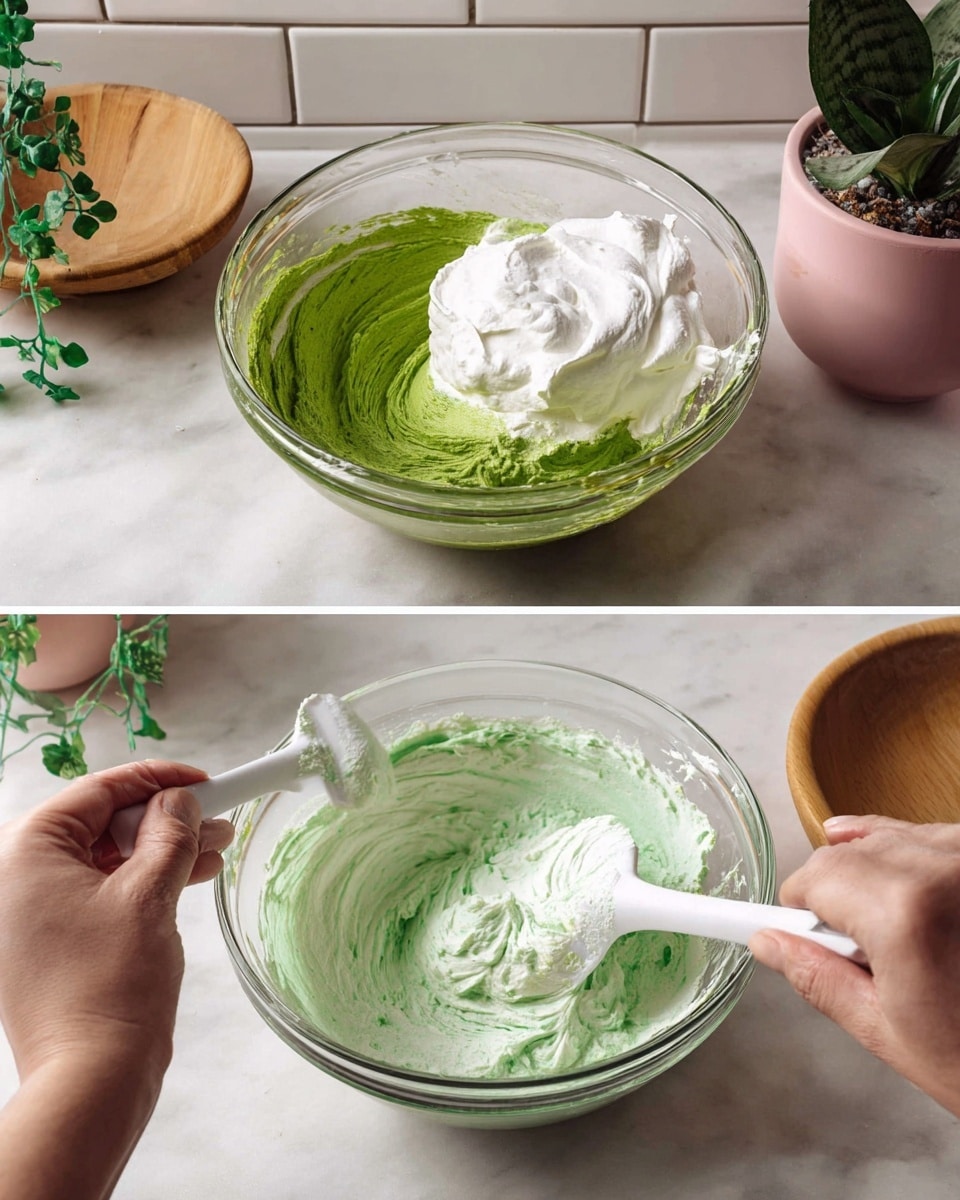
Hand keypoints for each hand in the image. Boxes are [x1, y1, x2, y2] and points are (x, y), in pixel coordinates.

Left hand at [0, 761, 233, 1084]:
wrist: (92, 1079)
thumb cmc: (110, 985)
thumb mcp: (149, 894)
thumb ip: (169, 834)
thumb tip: (180, 800)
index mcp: (24, 852)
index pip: (99, 791)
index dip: (158, 780)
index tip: (204, 781)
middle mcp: (15, 876)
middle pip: (102, 822)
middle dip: (166, 819)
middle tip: (218, 818)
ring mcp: (28, 911)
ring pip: (105, 857)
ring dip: (161, 850)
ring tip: (214, 850)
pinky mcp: (48, 940)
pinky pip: (98, 890)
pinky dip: (142, 881)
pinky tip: (188, 876)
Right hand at [750, 814, 959, 1116]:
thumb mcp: (892, 1034)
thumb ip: (819, 979)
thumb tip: (771, 946)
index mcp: (905, 912)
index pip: (813, 880)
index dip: (787, 905)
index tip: (762, 913)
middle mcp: (941, 868)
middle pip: (845, 852)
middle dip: (828, 894)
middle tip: (841, 947)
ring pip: (887, 836)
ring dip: (868, 868)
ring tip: (884, 925)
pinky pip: (931, 833)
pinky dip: (908, 849)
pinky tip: (902, 872)